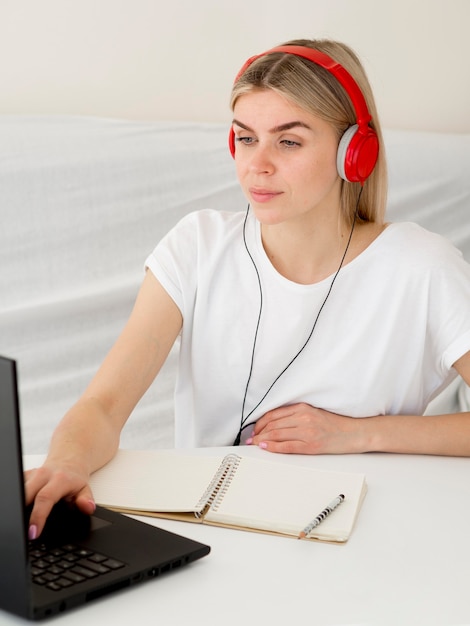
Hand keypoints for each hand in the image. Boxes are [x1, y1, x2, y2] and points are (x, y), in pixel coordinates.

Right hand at [24, 461, 95, 539]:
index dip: (38, 516)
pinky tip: (22, 510)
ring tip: (22, 522)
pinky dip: (19, 499)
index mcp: (60, 479)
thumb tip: (88, 507)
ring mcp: (33, 474)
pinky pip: (18, 488)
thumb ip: (86, 500)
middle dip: (21, 513)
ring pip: (20, 490)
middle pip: (26, 493)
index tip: (33, 532)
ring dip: (19, 507)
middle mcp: (44, 474)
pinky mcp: (25, 475)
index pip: (45, 498)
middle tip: (24, 531)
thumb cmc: (75, 478)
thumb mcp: (85, 489)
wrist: (69, 460)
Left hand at [246, 402, 364, 453]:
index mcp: (302, 408)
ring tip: (256, 444)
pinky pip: (287, 446)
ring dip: (263, 440)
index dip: (260, 422)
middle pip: (273, 424)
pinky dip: (273, 447)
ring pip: (277, 434)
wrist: (355, 433)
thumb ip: (295, 416)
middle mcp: (303, 417)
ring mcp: (307, 431)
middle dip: (258, 433)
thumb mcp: (314, 413)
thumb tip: (274, 424)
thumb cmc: (335, 424)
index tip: (254, 430)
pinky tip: (266, 447)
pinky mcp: (311, 445)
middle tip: (251, 440)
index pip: (274, 414)